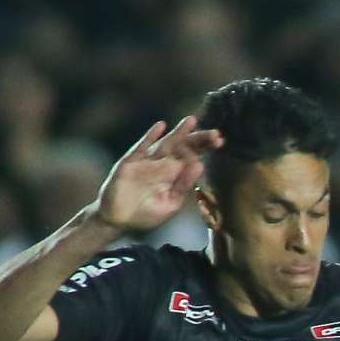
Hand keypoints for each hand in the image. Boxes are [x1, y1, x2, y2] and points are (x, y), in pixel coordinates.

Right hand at [94, 117, 223, 233]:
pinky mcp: (131, 161)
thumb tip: (200, 165)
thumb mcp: (170, 203)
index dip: (206, 148)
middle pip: (184, 147)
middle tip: (216, 134)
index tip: (220, 142)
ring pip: (166, 143)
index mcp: (176, 175)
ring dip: (179, 133)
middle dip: (199, 139)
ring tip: (192, 121)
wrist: (118, 219)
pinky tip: (161, 126)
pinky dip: (150, 136)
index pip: (194, 157)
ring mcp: (147, 161)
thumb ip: (183, 186)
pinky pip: (142, 146)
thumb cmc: (146, 214)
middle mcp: (163, 164)